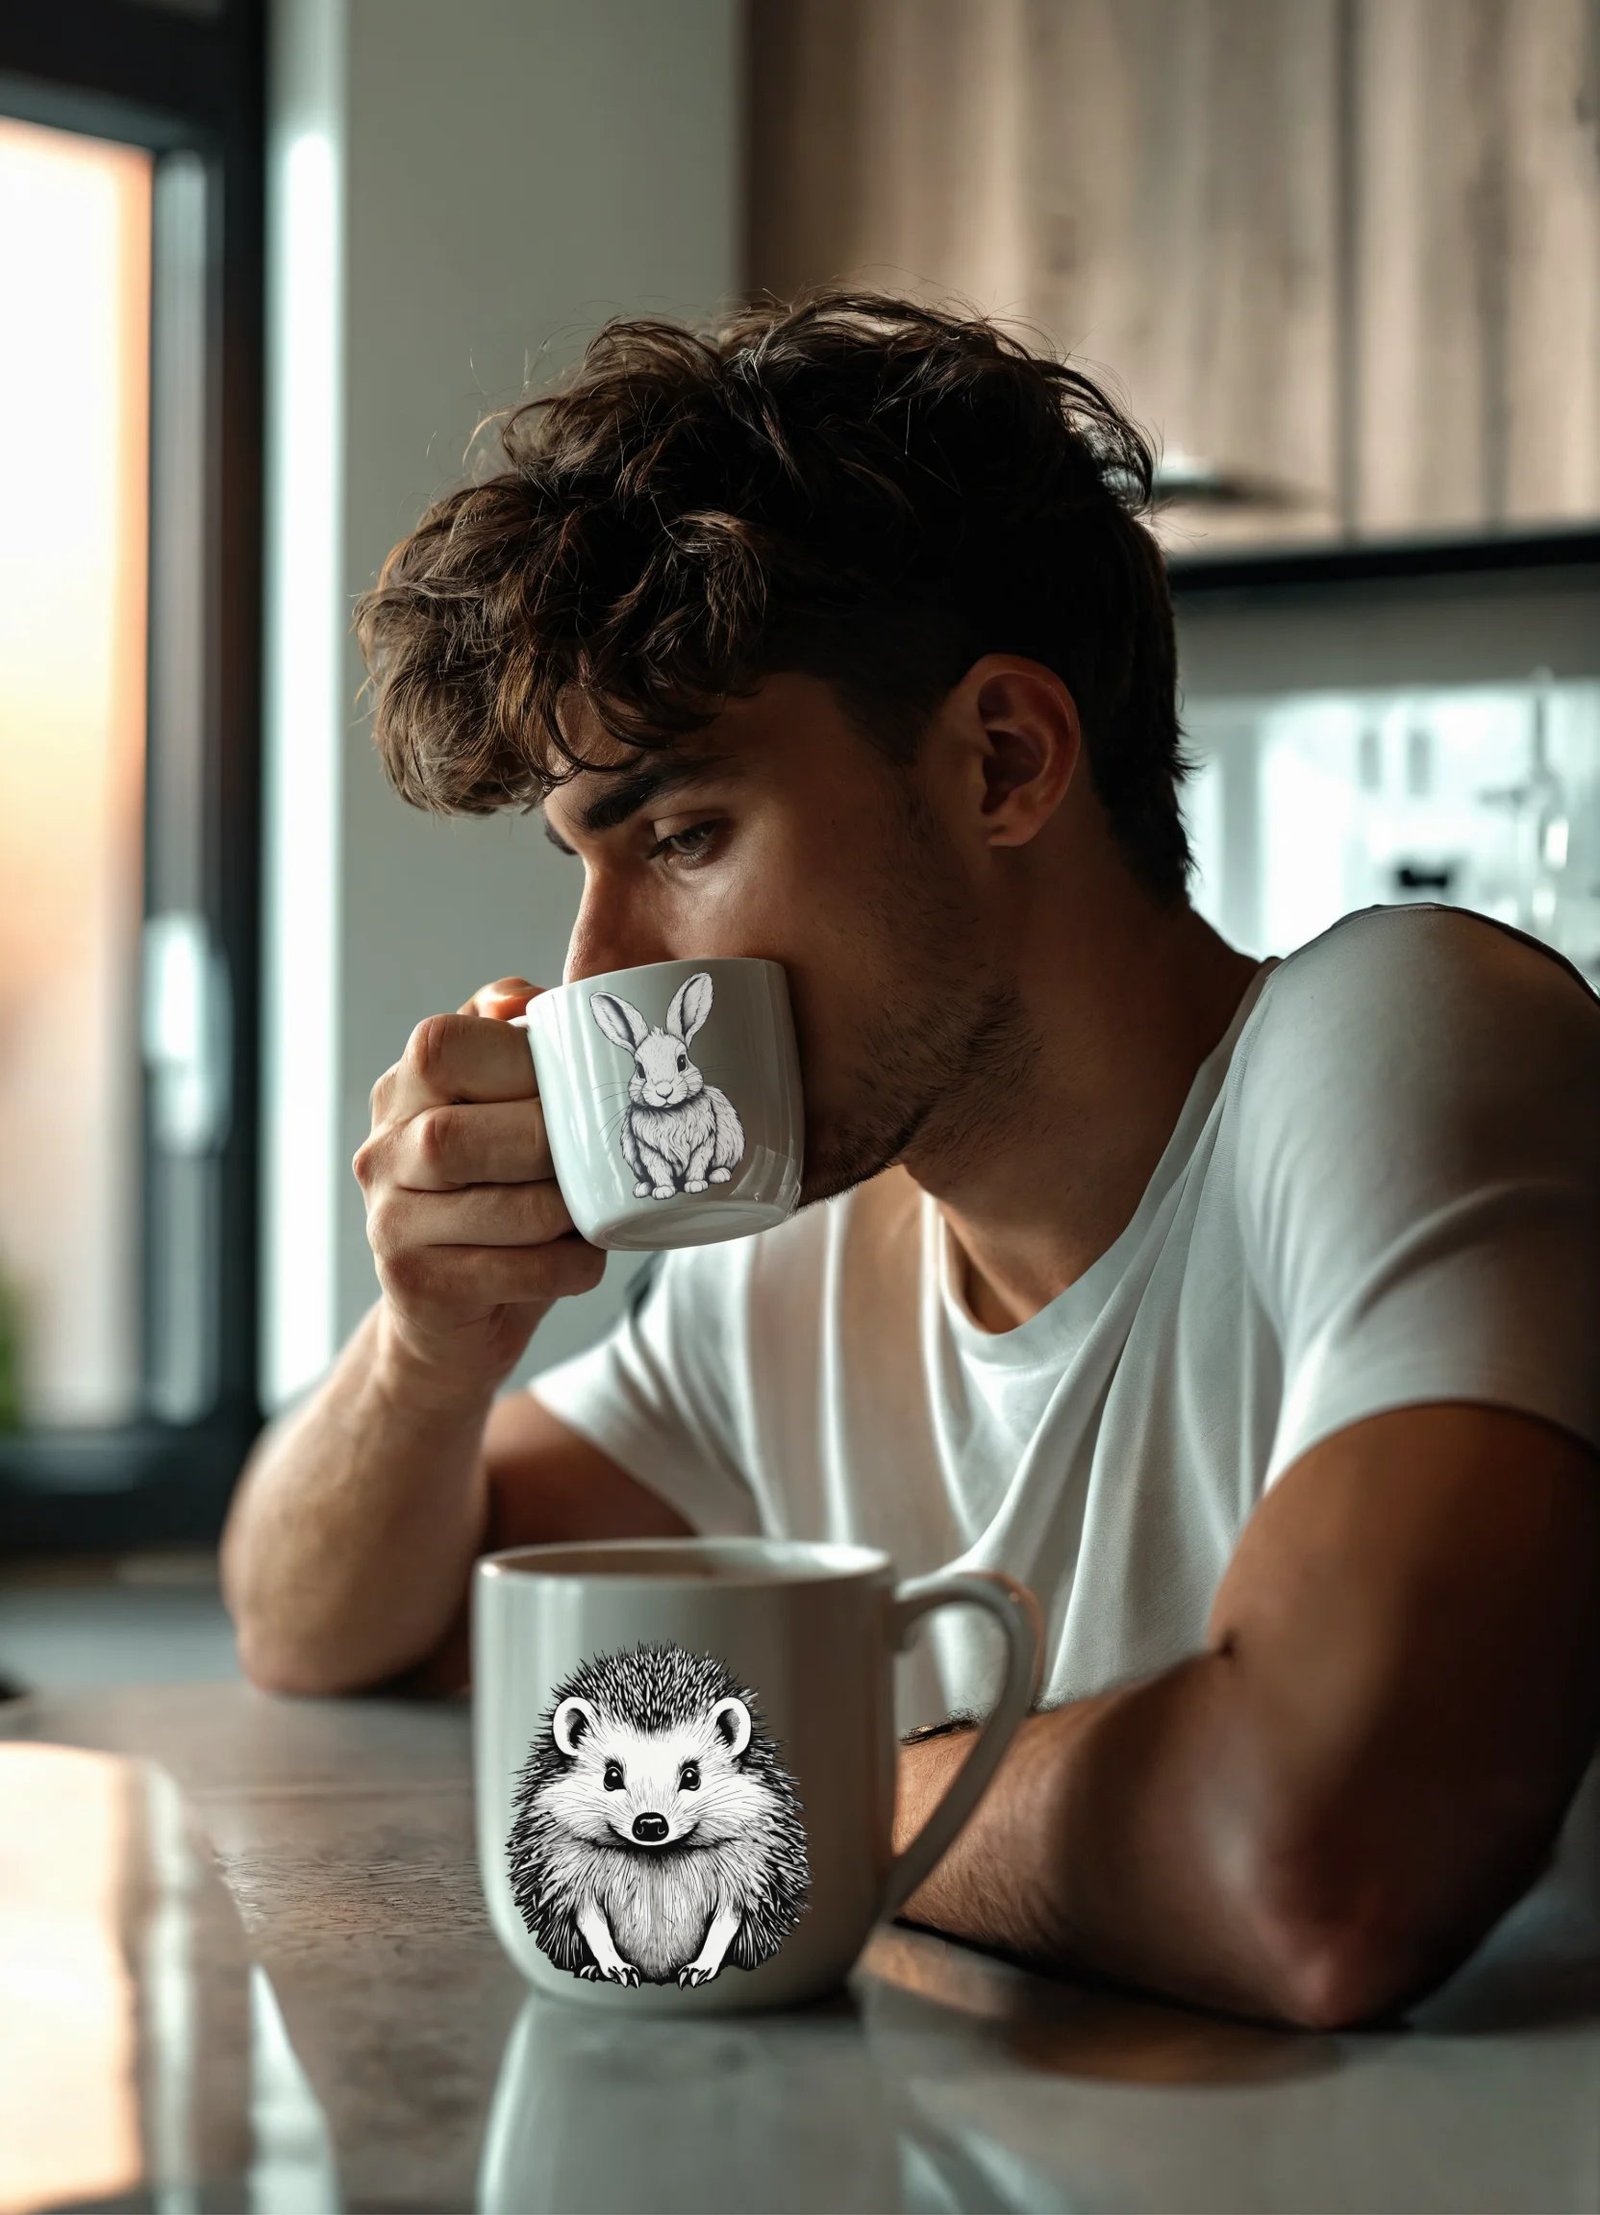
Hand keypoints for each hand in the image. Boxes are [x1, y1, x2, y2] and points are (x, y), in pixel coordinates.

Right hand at [354, 976, 605, 1396]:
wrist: (452, 1318)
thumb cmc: (496, 1194)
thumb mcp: (501, 1108)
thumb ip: (514, 1043)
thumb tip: (527, 998)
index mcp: (403, 1090)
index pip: (444, 1046)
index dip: (521, 1060)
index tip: (578, 1084)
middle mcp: (381, 1151)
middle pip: (459, 1134)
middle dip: (549, 1142)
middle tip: (601, 1152)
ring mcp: (390, 1223)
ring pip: (500, 1205)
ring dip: (568, 1209)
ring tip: (597, 1207)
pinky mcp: (417, 1288)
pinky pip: (515, 1270)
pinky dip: (568, 1264)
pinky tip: (582, 1257)